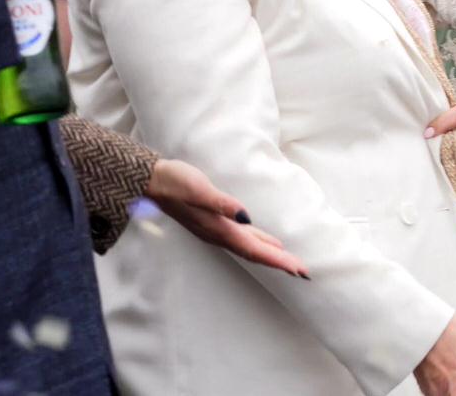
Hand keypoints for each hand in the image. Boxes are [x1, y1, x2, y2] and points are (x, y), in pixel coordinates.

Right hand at [145, 158, 307, 277]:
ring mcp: (216, 229)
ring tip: (291, 262)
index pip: (254, 249)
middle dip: (280, 263)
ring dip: (272, 255)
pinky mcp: (214, 221)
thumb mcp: (198, 190)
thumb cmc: (175, 182)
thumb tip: (245, 216)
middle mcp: (218, 234)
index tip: (299, 270)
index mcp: (218, 229)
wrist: (150, 181)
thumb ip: (220, 203)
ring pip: (250, 247)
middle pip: (255, 253)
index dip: (277, 260)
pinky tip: (268, 241)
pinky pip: (243, 238)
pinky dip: (259, 242)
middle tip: (304, 272)